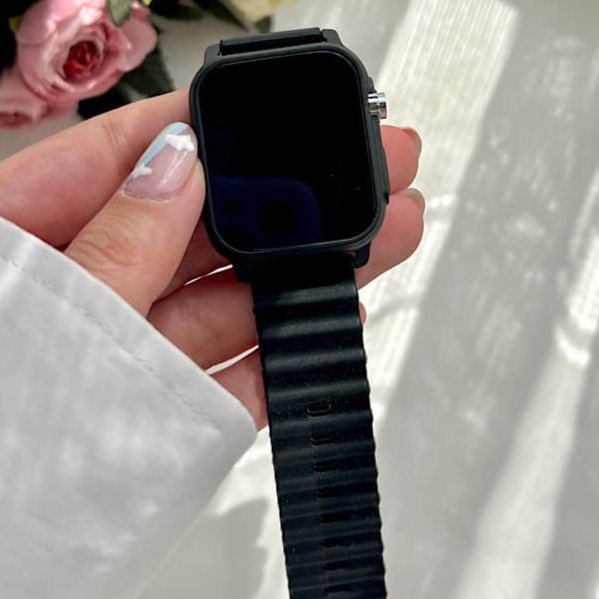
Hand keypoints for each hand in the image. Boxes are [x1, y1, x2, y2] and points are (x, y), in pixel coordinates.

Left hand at [0, 90, 423, 427]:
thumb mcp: (40, 314)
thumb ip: (113, 246)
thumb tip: (178, 169)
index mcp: (24, 247)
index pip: (118, 159)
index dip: (200, 131)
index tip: (270, 112)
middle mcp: (83, 296)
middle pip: (196, 231)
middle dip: (284, 200)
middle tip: (355, 174)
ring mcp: (126, 357)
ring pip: (226, 301)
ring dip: (304, 270)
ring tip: (373, 240)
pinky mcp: (159, 416)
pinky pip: (229, 377)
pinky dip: (281, 351)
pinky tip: (327, 315)